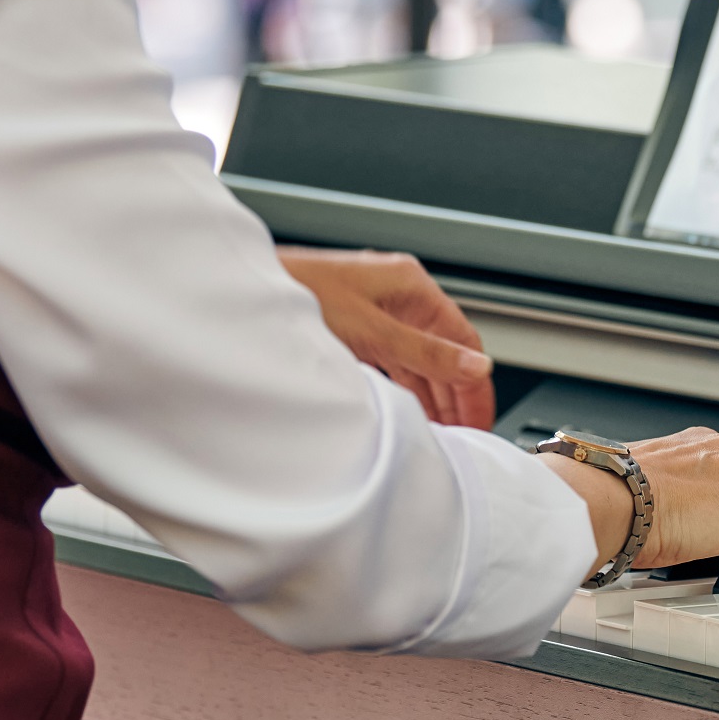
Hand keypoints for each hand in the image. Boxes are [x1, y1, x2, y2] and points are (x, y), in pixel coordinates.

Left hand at [277, 247, 493, 428]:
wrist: (237, 294)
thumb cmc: (296, 292)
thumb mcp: (372, 332)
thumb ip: (426, 353)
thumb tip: (475, 367)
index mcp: (410, 285)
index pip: (464, 339)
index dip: (476, 383)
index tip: (481, 418)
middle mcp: (396, 294)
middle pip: (443, 350)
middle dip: (456, 393)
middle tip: (464, 433)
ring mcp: (374, 310)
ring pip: (417, 358)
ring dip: (430, 394)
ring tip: (440, 431)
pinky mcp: (353, 326)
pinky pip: (392, 361)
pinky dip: (404, 387)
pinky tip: (406, 410)